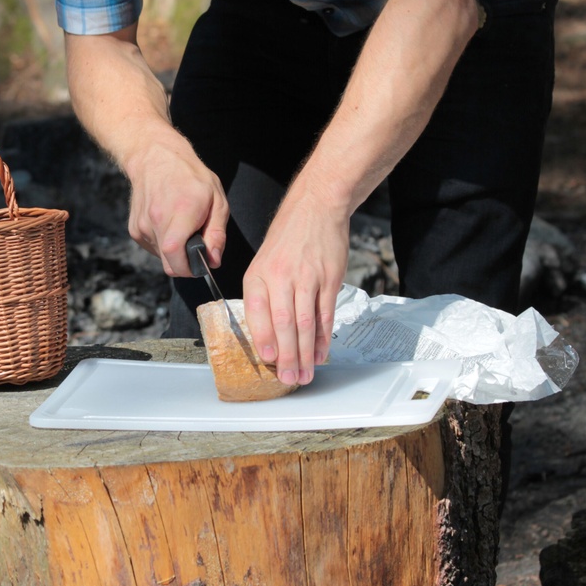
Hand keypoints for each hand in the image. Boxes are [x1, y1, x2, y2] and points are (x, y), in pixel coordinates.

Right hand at [123, 143, 229, 276]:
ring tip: (181, 226)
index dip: (189, 269)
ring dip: (175, 250)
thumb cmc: (190, 177)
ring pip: (162, 257)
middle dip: (185, 263)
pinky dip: (164, 243)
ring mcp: (142, 226)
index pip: (176, 256)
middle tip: (195, 245)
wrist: (155, 158)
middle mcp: (156, 221)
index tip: (200, 263)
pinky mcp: (134, 230)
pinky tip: (168, 223)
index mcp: (180, 213)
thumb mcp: (217, 200)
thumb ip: (217, 234)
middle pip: (169, 264)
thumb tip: (213, 261)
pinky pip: (153, 248)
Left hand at [242, 180, 347, 385]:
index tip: (267, 359)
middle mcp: (280, 277)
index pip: (257, 312)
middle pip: (283, 323)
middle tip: (288, 378)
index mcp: (259, 275)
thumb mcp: (262, 262)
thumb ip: (263, 295)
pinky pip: (325, 314)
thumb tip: (265, 333)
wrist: (315, 207)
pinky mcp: (329, 279)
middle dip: (286, 355)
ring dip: (305, 353)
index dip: (263, 338)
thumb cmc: (287, 238)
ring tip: (305, 373)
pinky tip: (320, 353)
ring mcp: (307, 278)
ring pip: (305, 323)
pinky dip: (323, 337)